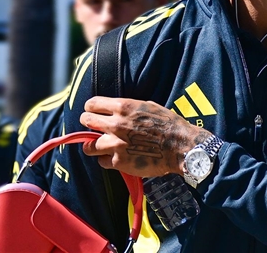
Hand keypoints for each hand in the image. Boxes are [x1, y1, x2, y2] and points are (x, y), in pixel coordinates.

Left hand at [79, 97, 210, 176]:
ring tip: (99, 147)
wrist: (180, 146)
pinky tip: (116, 158)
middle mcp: (116, 124)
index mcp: (123, 107)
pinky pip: (102, 161)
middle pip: (86, 122)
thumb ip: (128, 109)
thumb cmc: (168, 125)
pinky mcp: (119, 162)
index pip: (92, 104)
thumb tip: (115, 111)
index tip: (92, 112)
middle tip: (93, 129)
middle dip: (88, 124)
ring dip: (93, 146)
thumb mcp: (148, 106)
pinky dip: (107, 160)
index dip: (91, 109)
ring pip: (89, 146)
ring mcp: (116, 144)